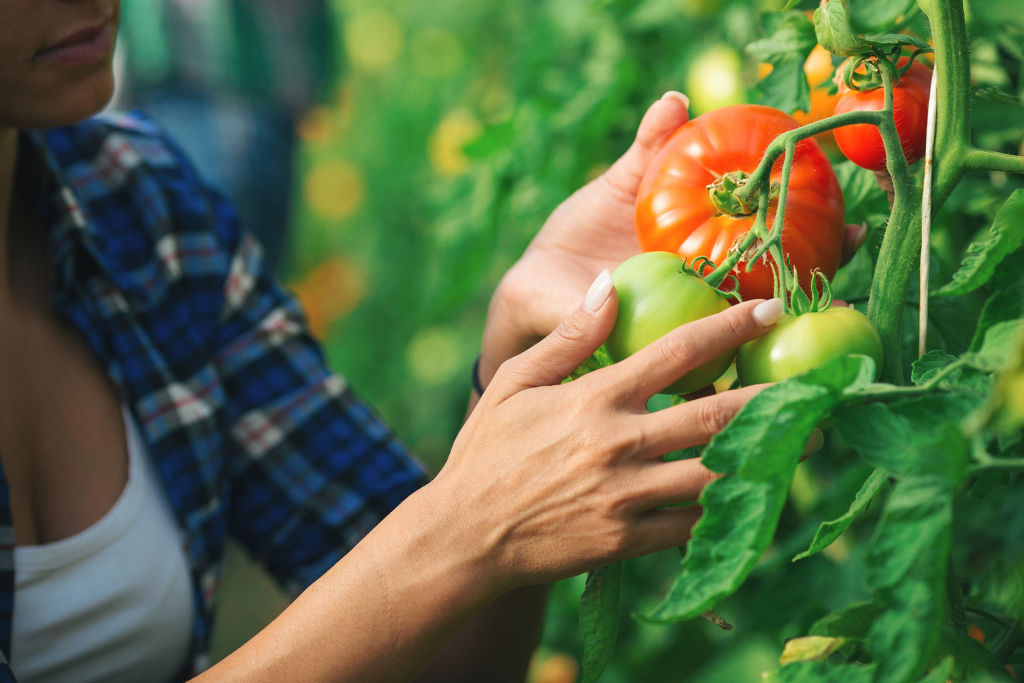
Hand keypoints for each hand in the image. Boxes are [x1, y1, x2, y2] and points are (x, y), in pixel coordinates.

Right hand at [436, 273, 784, 588]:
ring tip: (811, 440)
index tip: (773, 308)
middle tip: (822, 386)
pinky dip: (728, 509)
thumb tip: (609, 285)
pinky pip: (694, 525)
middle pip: (717, 415)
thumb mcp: (515, 382)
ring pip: (718, 473)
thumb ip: (568, 336)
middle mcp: (621, 444)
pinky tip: (756, 493)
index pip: (679, 351)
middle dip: (777, 398)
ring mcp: (628, 496)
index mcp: (596, 398)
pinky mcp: (628, 541)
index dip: (732, 327)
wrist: (465, 535)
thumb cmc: (486, 452)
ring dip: (770, 455)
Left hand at [480, 92, 867, 388]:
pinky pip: (697, 377)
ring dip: (783, 335)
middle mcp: (707, 294)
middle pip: (776, 288)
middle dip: (819, 277)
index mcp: (704, 253)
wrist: (532, 293)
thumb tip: (676, 100)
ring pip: (745, 337)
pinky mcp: (658, 363)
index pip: (771, 241)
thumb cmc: (576, 237)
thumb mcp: (615, 189)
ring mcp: (687, 329)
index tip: (852, 224)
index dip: (814, 233)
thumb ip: (647, 151)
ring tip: (824, 329)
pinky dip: (720, 384)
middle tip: (851, 268)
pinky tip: (743, 387)